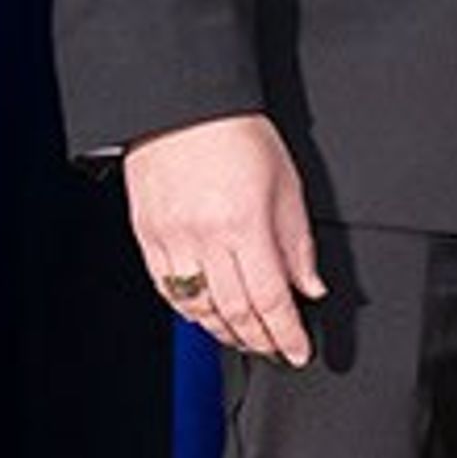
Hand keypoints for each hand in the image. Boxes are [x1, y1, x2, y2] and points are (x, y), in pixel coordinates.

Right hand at [123, 113, 324, 368]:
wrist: (182, 106)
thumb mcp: (287, 185)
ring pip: (196, 307)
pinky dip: (188, 310)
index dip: (286, 334)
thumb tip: (310, 286)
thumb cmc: (237, 135)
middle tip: (274, 351)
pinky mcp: (147, 236)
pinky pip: (166, 288)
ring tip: (244, 340)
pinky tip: (205, 317)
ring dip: (223, 332)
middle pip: (234, 311)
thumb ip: (298, 244)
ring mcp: (171, 239)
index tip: (297, 351)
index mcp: (245, 225)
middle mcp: (204, 238)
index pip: (271, 300)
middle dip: (258, 340)